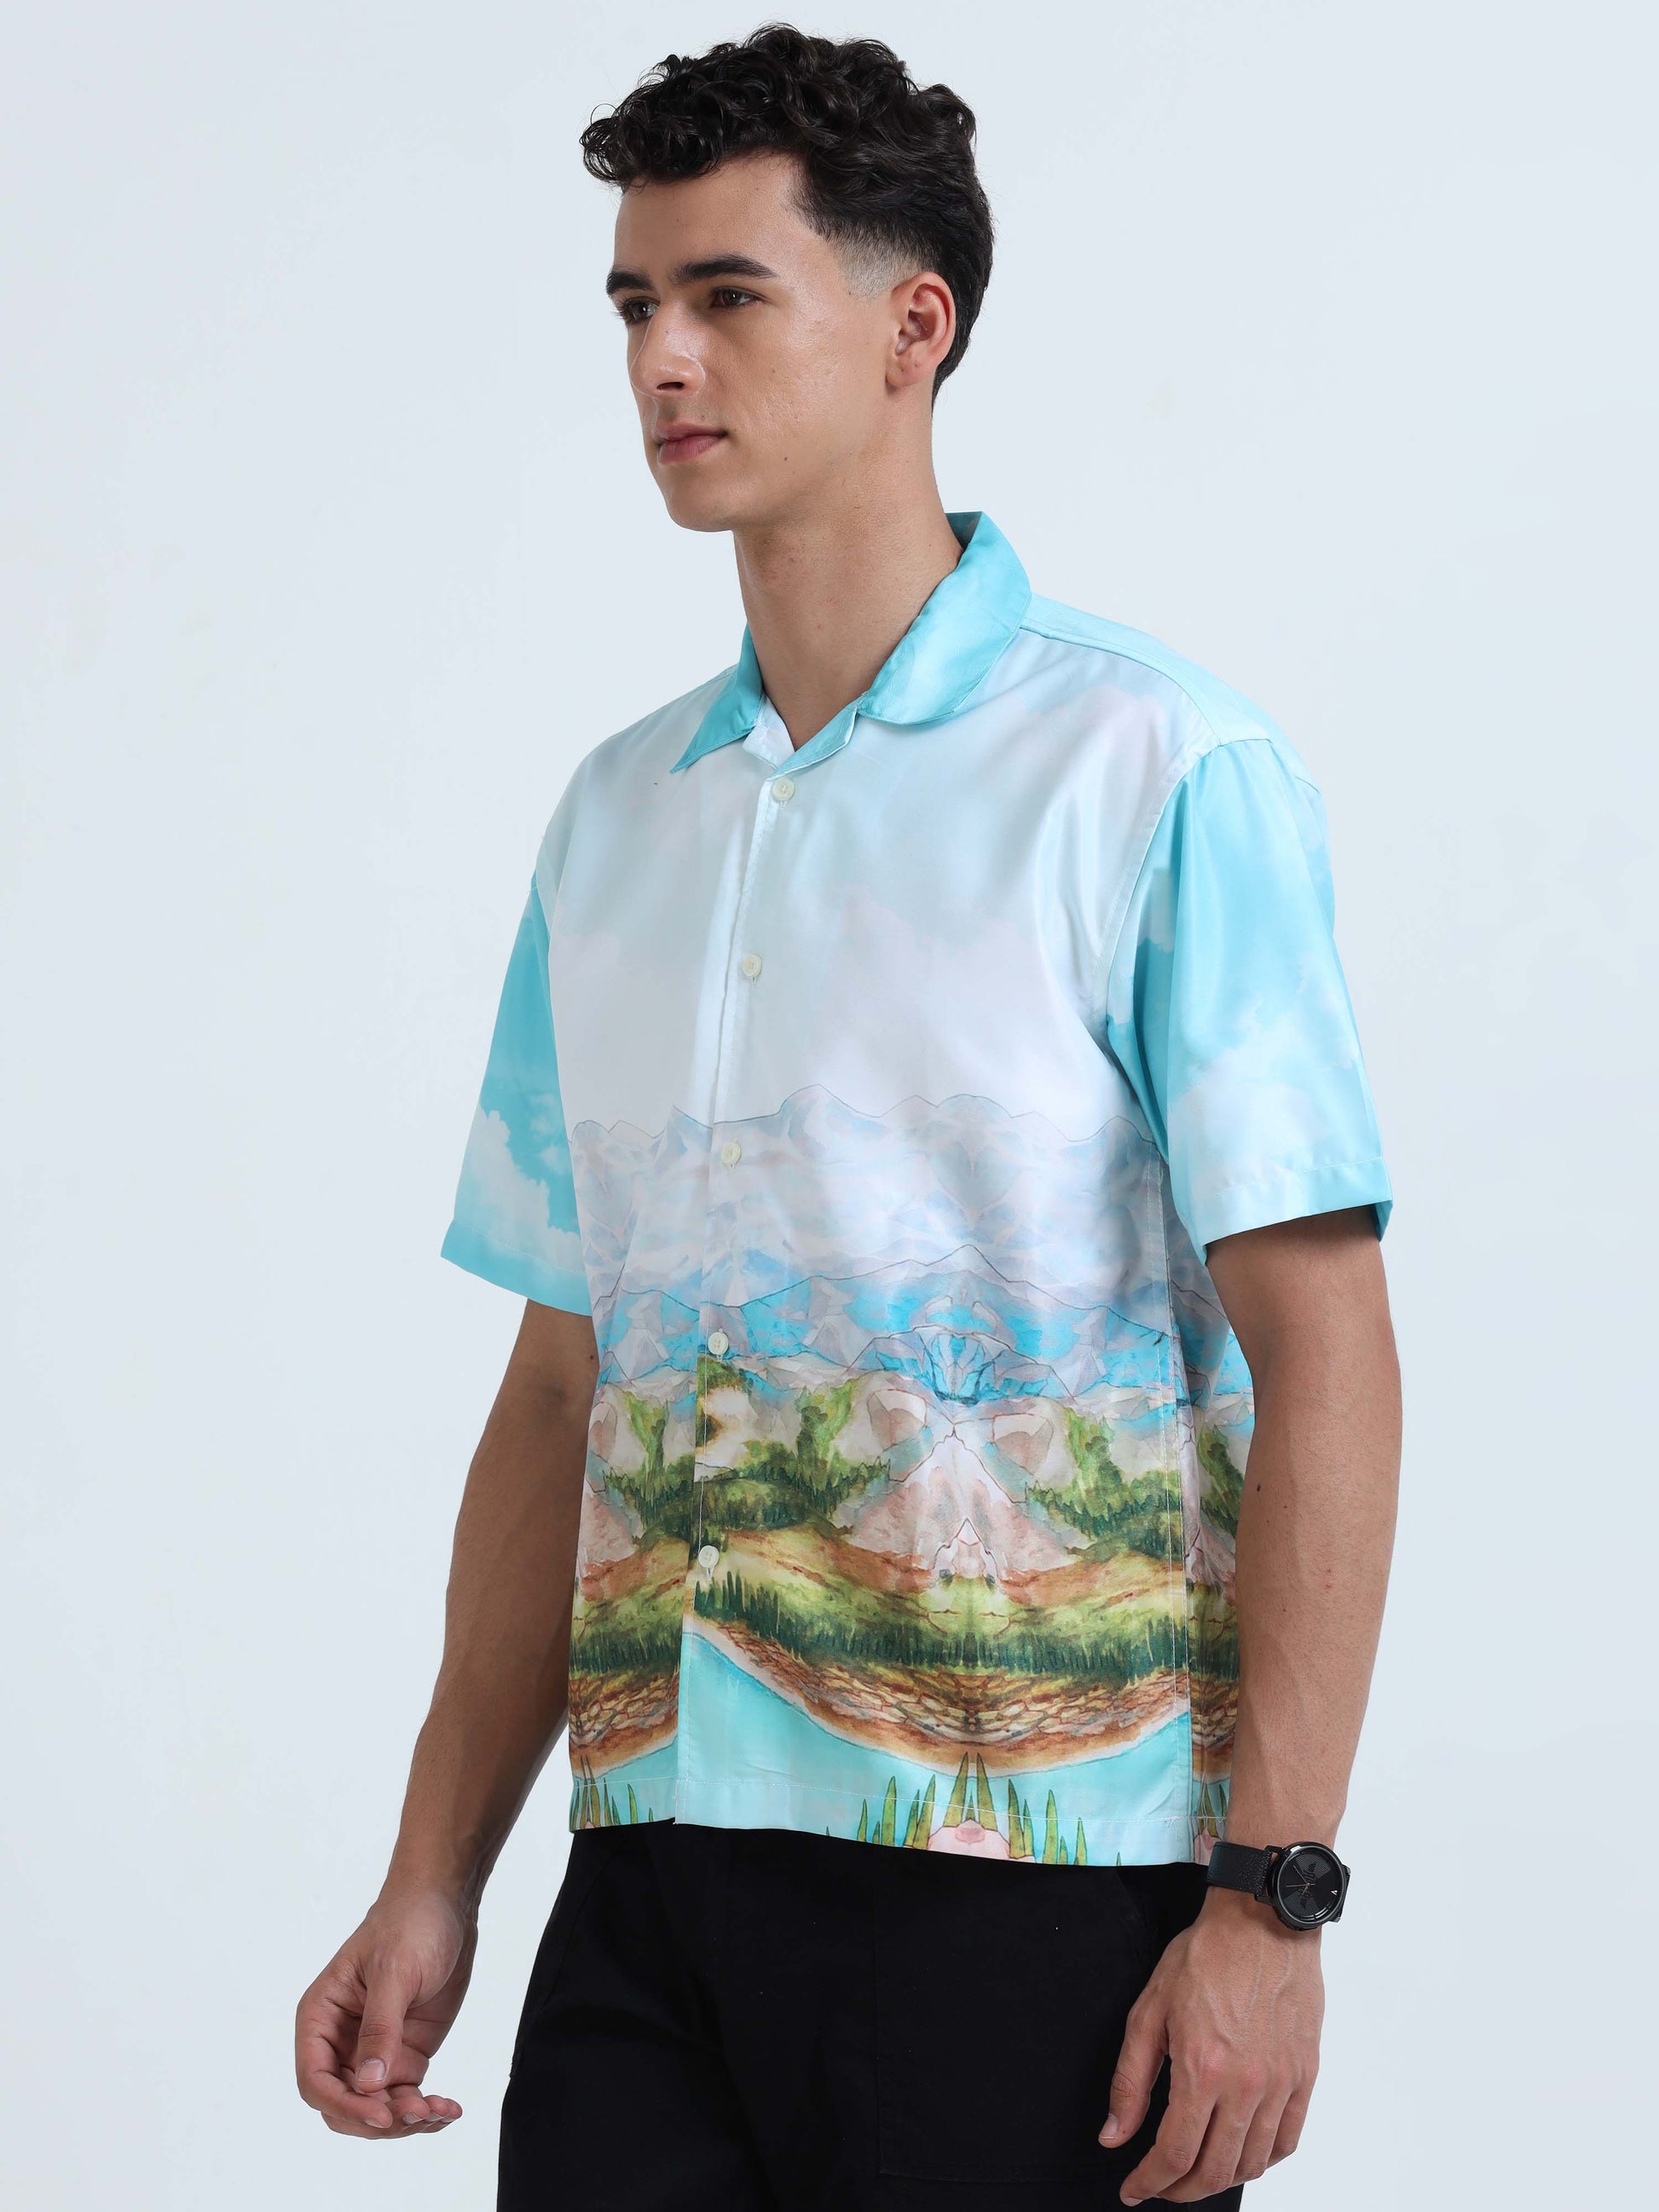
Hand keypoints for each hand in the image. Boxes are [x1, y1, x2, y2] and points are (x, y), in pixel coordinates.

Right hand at [295, 1886, 475, 2137]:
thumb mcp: (394, 1972)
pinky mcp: (404, 2055)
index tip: (381, 2113)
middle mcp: (340, 2042)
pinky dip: (425, 2111)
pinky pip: (406, 2097)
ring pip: (375, 2108)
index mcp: (320, 2018)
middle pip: (343, 2105)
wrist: (446, 1905)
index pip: (315, 2081)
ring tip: (440, 2111)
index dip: (343, 2105)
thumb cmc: (409, 1924)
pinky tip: (449, 2109)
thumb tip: (369, 2085)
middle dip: (377, 2119)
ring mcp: (373, 2052)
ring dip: (405, 2120)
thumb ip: (380, 2028)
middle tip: (417, 2113)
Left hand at [1098, 1889, 1322, 2201]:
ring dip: (1219, 2180)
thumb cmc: (1206, 1956)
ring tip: (1195, 2172)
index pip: (1174, 2153)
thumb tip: (1114, 2135)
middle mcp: (1246, 2086)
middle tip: (1161, 2186)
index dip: (1150, 2182)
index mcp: (1202, 2069)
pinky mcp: (1304, 2076)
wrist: (1263, 1922)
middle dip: (1180, 2190)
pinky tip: (1241, 2154)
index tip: (1133, 2190)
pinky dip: (1261, 2161)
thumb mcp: (1149, 2010)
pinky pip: (1287, 2141)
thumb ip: (1130, 2080)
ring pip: (1251, 2163)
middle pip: (1215, 2170)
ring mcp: (1281, 2084)